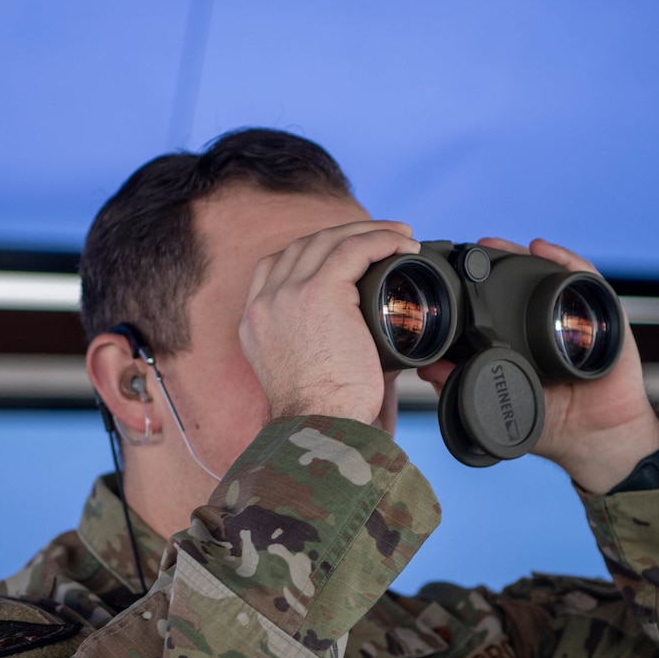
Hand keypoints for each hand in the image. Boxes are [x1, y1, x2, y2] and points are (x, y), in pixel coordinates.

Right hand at [242, 221, 418, 425]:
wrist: (320, 425)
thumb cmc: (325, 413)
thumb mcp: (307, 372)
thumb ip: (322, 345)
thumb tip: (370, 333)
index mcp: (256, 322)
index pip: (277, 266)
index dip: (314, 251)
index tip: (346, 254)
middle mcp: (265, 303)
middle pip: (304, 246)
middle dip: (345, 234)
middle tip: (382, 238)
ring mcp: (287, 294)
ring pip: (329, 240)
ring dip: (369, 231)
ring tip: (401, 236)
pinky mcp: (318, 292)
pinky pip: (352, 249)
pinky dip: (381, 240)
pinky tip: (402, 244)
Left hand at [417, 237, 658, 492]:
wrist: (598, 440)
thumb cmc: (555, 425)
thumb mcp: (506, 402)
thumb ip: (466, 385)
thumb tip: (427, 368)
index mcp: (528, 340)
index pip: (506, 302)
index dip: (485, 284)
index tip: (458, 269)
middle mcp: (553, 324)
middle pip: (528, 280)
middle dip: (503, 258)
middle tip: (478, 246)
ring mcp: (580, 318)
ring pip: (554, 274)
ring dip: (527, 254)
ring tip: (501, 244)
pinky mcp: (606, 317)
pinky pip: (588, 280)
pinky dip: (566, 260)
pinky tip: (544, 249)